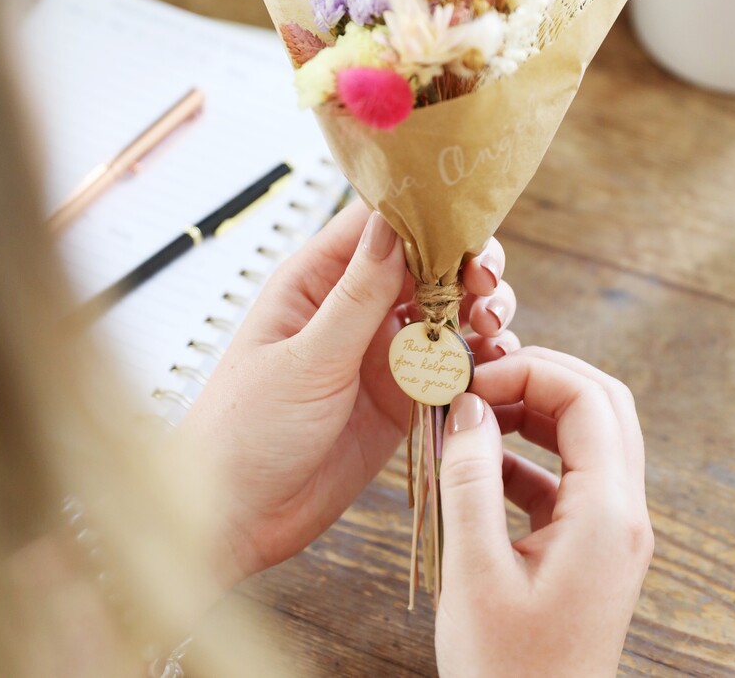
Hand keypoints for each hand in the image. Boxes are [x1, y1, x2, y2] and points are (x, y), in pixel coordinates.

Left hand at [180, 201, 518, 585]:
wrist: (240, 517)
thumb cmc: (248, 429)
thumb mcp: (307, 358)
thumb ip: (357, 295)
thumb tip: (392, 222)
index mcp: (317, 281)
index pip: (378, 223)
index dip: (427, 216)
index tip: (466, 226)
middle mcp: (355, 307)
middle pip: (426, 263)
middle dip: (465, 266)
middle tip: (485, 284)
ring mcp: (382, 350)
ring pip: (447, 309)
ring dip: (479, 310)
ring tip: (492, 327)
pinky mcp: (403, 393)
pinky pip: (450, 362)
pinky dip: (479, 357)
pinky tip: (493, 363)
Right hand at [435, 348, 652, 677]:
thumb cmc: (504, 672)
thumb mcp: (474, 571)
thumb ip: (470, 478)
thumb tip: (468, 405)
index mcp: (607, 514)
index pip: (586, 399)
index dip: (530, 372)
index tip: (472, 382)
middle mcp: (623, 513)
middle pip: (601, 403)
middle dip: (541, 377)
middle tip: (481, 381)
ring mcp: (612, 530)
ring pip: (589, 434)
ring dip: (535, 411)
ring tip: (476, 414)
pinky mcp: (590, 546)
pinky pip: (568, 475)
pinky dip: (528, 455)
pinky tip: (482, 466)